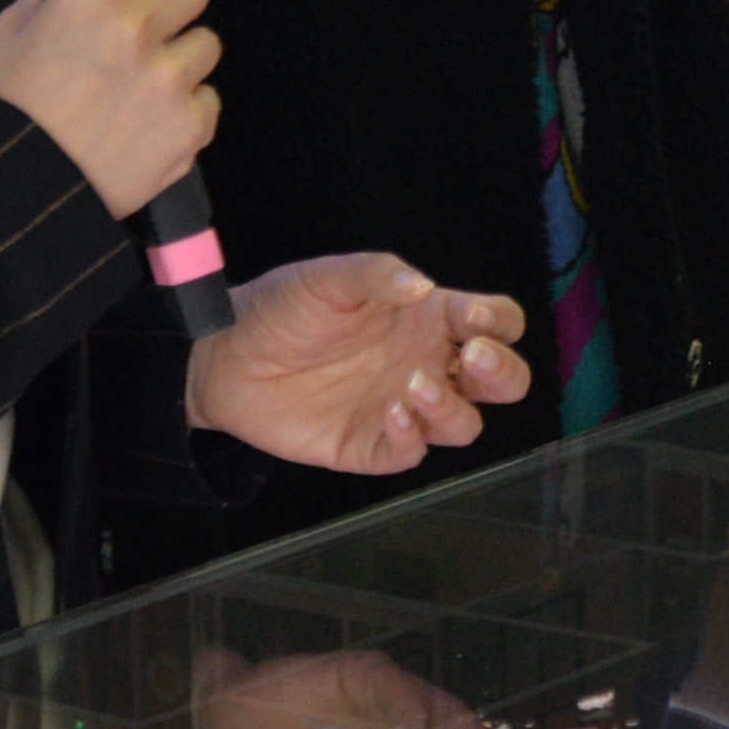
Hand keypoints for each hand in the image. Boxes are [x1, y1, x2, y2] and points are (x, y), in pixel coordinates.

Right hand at [0, 0, 218, 216]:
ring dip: (180, 62)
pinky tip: (146, 126)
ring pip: (206, 45)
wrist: (19, 193)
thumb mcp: (11, 34)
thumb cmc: (9, 111)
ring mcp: (171, 77)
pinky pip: (208, 98)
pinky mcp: (193, 123)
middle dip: (168, 12)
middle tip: (137, 43)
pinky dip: (185, 110)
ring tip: (138, 92)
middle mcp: (139, 25)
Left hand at [184, 255, 530, 472]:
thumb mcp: (327, 277)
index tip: (474, 319)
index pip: (495, 320)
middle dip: (503, 372)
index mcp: (428, 318)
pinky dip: (411, 438)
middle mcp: (427, 363)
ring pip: (465, 424)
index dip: (499, 321)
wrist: (225, 355)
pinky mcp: (371, 446)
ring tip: (415, 384)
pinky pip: (411, 453)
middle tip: (474, 358)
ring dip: (454, 408)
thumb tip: (421, 286)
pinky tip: (390, 412)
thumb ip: (376, 274)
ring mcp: (403, 407)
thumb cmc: (282, 308)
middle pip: (501, 381)